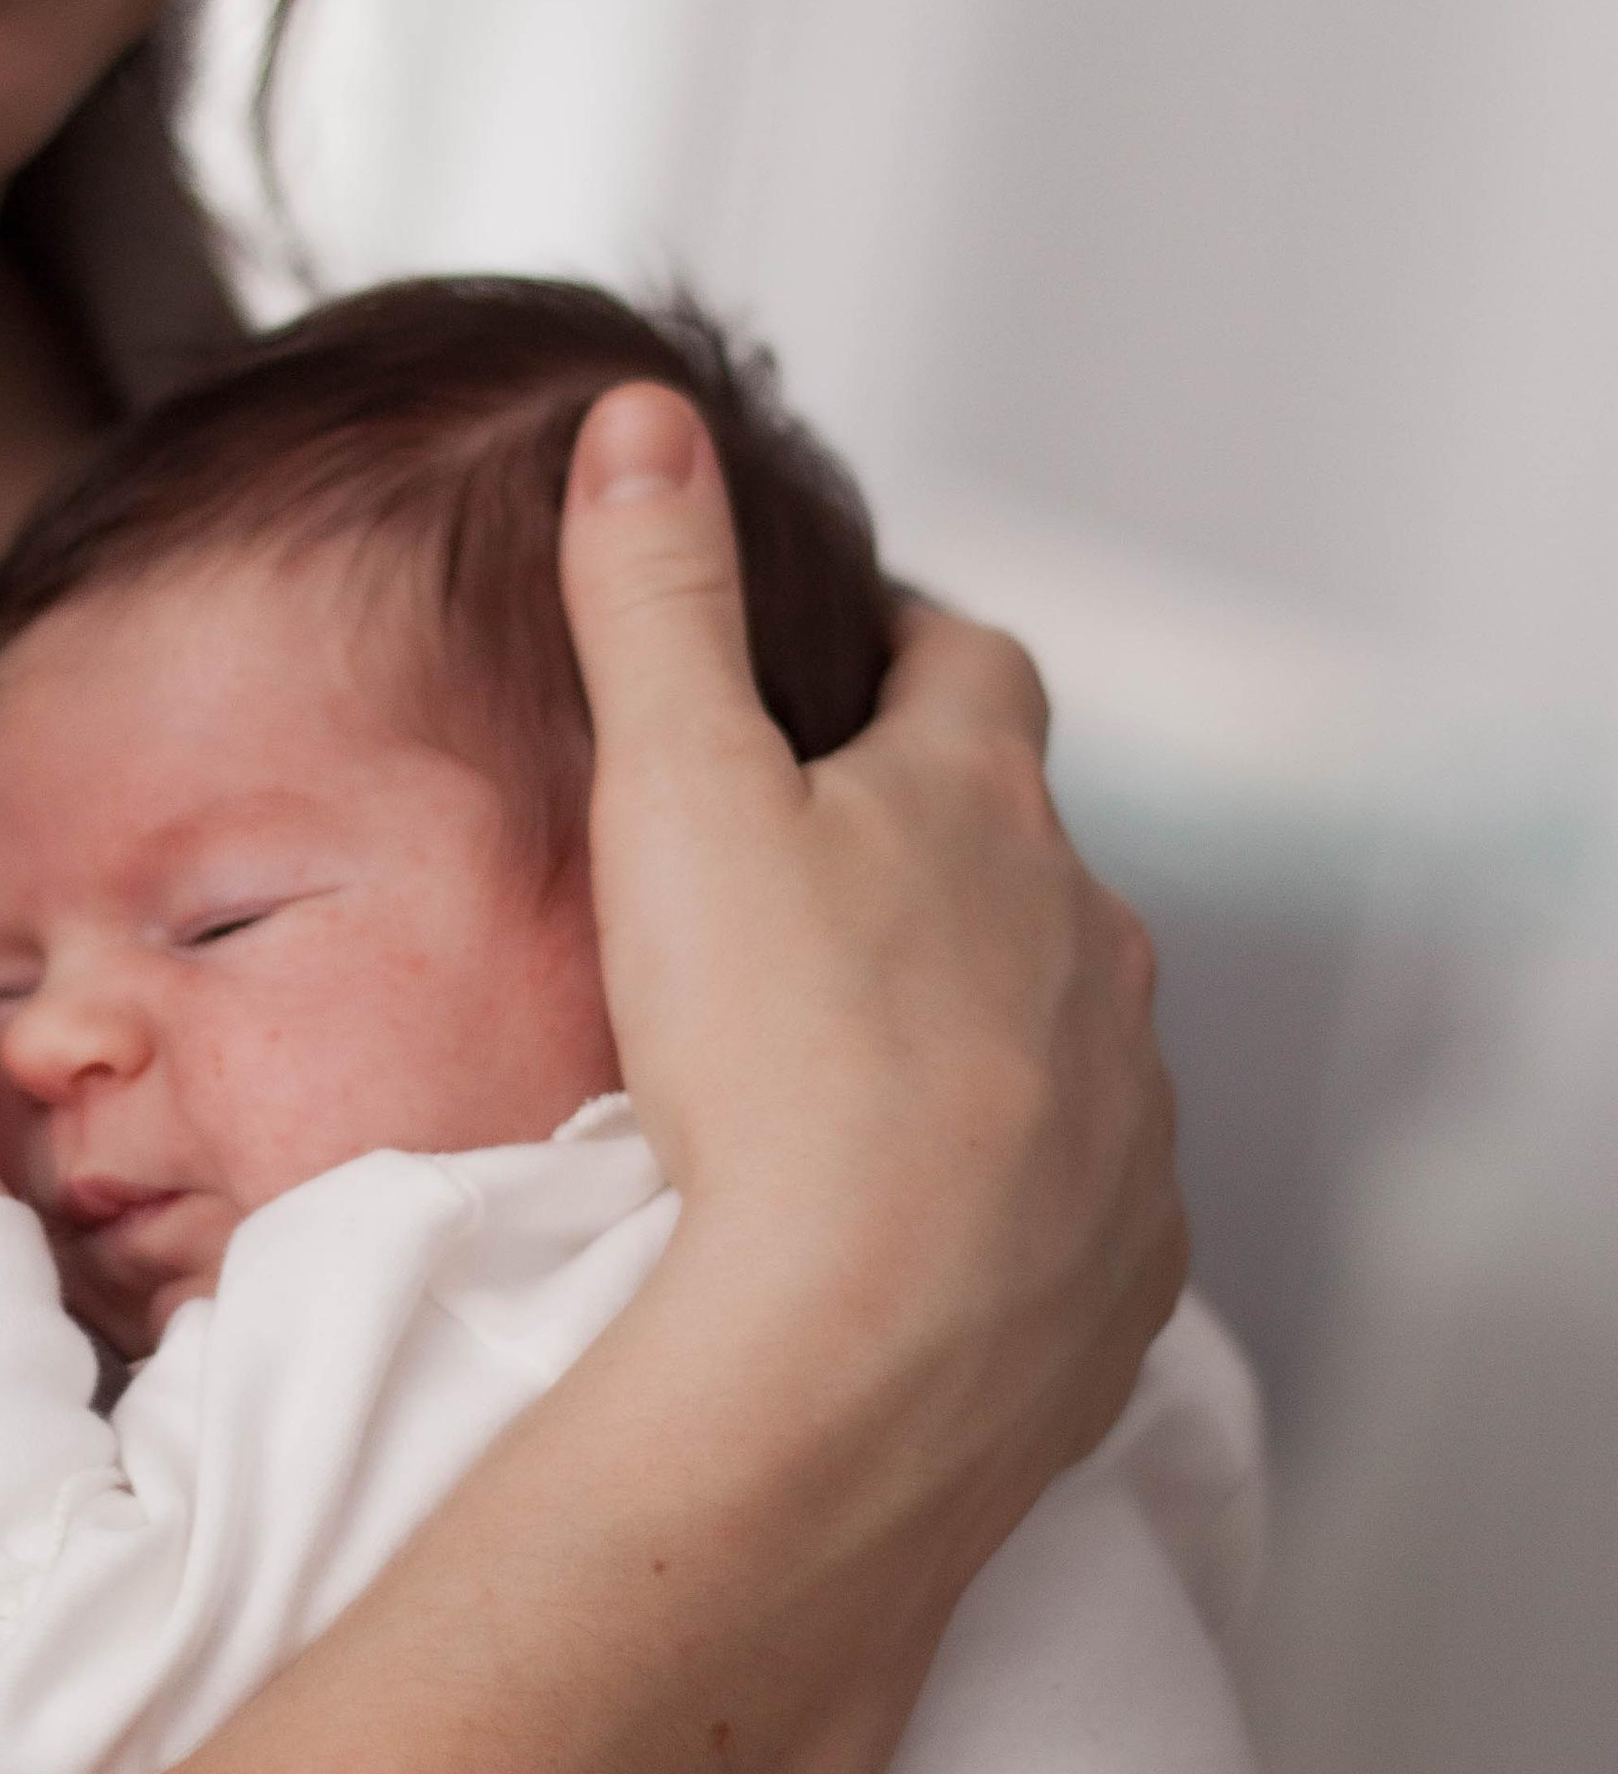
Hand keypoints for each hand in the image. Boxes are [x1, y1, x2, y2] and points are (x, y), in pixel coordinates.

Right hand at [558, 384, 1183, 1553]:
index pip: (972, 665)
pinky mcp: (1127, 1256)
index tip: (849, 654)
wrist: (863, 1359)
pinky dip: (1010, 1174)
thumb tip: (645, 414)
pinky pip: (1079, 1184)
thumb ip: (656, 596)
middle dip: (938, 843)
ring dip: (979, 1011)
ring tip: (856, 1058)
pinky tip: (918, 1217)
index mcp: (984, 807)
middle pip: (1022, 847)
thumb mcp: (674, 788)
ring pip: (1059, 1016)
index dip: (907, 644)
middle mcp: (1089, 937)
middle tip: (819, 872)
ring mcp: (1125, 1104)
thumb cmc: (768, 1055)